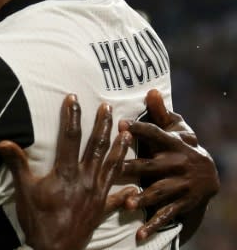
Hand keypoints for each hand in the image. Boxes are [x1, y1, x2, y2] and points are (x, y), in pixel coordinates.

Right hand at [0, 95, 133, 249]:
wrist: (54, 249)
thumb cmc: (38, 219)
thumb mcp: (24, 190)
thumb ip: (17, 165)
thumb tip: (4, 142)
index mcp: (67, 172)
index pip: (70, 137)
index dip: (71, 116)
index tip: (73, 99)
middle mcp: (86, 179)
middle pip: (96, 147)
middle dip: (102, 125)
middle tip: (107, 107)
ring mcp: (97, 194)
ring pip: (112, 165)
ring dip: (120, 147)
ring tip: (127, 131)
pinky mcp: (101, 209)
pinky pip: (118, 198)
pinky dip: (128, 192)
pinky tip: (136, 187)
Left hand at [119, 89, 219, 241]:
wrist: (210, 176)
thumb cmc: (181, 147)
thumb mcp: (175, 129)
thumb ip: (160, 113)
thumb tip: (151, 90)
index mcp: (174, 144)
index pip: (155, 134)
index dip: (139, 129)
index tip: (120, 124)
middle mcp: (179, 165)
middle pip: (153, 166)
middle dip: (135, 168)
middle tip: (114, 169)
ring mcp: (182, 186)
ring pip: (161, 192)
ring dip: (145, 198)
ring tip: (128, 204)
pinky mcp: (183, 204)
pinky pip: (167, 215)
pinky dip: (154, 226)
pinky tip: (139, 235)